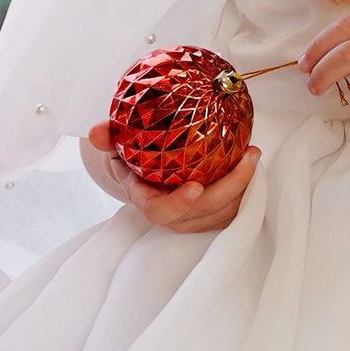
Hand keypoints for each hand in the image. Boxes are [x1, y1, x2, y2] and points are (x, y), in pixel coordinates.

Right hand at [83, 123, 259, 233]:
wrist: (145, 173)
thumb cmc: (133, 159)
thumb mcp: (117, 146)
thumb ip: (108, 138)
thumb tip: (97, 132)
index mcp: (146, 200)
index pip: (160, 212)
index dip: (178, 204)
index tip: (195, 186)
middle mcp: (172, 215)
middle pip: (204, 212)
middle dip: (231, 187)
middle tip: (248, 157)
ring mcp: (193, 219)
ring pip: (223, 213)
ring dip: (244, 187)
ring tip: (252, 155)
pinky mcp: (211, 216)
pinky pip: (233, 210)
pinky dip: (246, 190)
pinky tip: (251, 164)